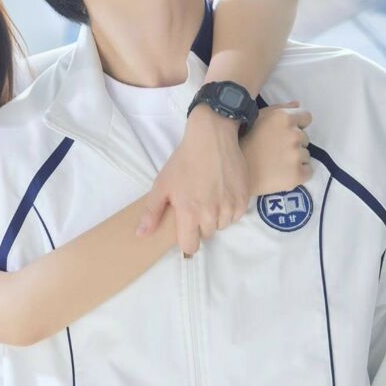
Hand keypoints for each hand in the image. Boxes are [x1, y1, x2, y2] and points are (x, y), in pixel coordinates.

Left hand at [137, 104, 248, 255]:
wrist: (211, 138)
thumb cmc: (184, 161)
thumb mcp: (162, 184)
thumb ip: (152, 212)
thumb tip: (141, 234)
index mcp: (189, 212)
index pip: (190, 246)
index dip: (187, 240)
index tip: (186, 229)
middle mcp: (211, 213)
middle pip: (206, 234)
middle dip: (200, 224)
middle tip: (196, 204)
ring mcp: (229, 206)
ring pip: (222, 225)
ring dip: (216, 217)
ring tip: (209, 196)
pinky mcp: (243, 198)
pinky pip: (236, 215)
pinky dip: (230, 209)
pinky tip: (222, 193)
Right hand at [240, 102, 312, 195]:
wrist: (233, 174)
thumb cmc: (241, 142)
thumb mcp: (256, 118)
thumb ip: (278, 108)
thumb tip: (297, 104)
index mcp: (283, 117)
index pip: (306, 117)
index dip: (297, 124)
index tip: (284, 132)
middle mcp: (293, 134)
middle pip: (305, 137)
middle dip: (293, 142)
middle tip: (274, 149)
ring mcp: (296, 155)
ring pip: (305, 154)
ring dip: (294, 158)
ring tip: (274, 162)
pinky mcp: (298, 174)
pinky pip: (307, 171)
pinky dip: (298, 172)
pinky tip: (281, 172)